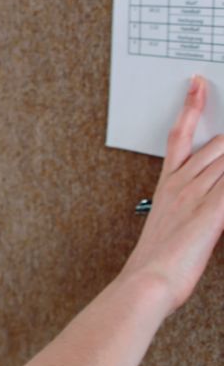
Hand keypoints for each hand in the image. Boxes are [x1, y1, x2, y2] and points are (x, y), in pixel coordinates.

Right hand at [120, 75, 223, 311]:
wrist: (148, 281)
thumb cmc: (155, 263)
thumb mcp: (167, 226)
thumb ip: (185, 207)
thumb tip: (199, 201)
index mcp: (169, 185)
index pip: (180, 134)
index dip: (191, 106)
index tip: (198, 84)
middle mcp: (183, 184)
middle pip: (216, 143)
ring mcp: (197, 196)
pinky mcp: (213, 212)